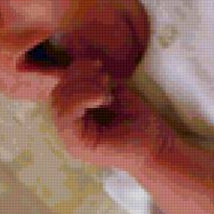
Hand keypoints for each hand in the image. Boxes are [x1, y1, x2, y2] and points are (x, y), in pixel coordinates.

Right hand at [52, 70, 172, 171]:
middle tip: (105, 79)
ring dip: (84, 88)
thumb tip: (80, 66)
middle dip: (80, 78)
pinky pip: (66, 117)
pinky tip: (103, 98)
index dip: (75, 72)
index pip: (61, 90)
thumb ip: (92, 84)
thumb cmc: (138, 122)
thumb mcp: (112, 95)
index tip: (99, 66)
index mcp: (76, 118)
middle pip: (57, 95)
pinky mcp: (78, 145)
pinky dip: (82, 100)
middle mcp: (70, 130)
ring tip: (107, 91)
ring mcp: (71, 140)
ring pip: (59, 104)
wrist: (156, 147)